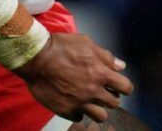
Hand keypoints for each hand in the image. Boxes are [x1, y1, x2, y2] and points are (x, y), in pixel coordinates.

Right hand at [15, 32, 132, 123]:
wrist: (36, 58)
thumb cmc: (61, 47)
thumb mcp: (87, 43)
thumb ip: (105, 56)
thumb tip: (120, 66)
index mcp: (101, 73)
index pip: (125, 87)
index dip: (124, 87)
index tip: (119, 86)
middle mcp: (92, 91)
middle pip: (114, 103)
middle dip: (111, 97)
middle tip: (103, 91)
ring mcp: (79, 102)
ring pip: (100, 116)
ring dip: (98, 108)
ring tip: (91, 101)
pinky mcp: (65, 110)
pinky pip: (79, 117)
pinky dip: (79, 112)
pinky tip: (75, 103)